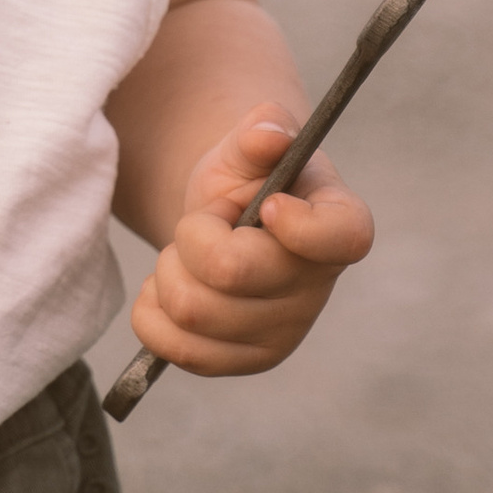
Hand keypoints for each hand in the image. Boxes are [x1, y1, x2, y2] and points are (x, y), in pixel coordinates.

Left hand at [128, 112, 374, 379]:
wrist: (225, 227)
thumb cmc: (248, 181)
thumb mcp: (248, 147)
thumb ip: (260, 130)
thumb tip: (268, 132)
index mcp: (339, 225)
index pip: (341, 238)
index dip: (300, 226)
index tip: (269, 206)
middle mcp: (319, 287)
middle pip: (228, 272)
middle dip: (191, 236)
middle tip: (202, 223)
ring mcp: (286, 333)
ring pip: (192, 310)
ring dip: (169, 272)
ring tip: (187, 255)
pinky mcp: (246, 362)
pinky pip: (173, 348)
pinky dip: (151, 312)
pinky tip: (168, 288)